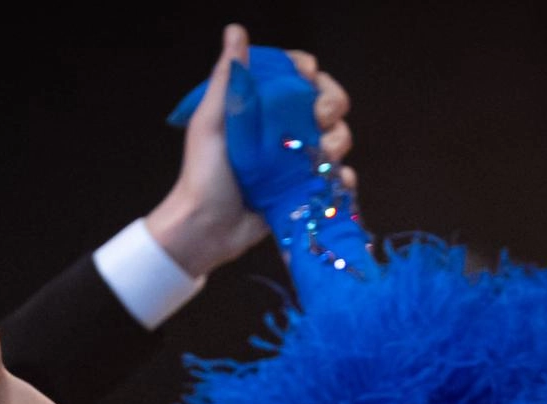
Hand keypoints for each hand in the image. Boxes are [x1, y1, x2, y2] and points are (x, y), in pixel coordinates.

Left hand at [147, 24, 357, 276]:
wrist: (207, 228)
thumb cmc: (203, 174)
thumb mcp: (211, 122)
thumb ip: (228, 79)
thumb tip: (236, 31)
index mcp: (261, 108)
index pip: (294, 77)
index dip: (307, 72)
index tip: (306, 75)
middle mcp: (283, 130)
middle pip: (325, 103)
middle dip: (332, 104)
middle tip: (320, 117)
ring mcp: (296, 160)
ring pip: (337, 137)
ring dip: (338, 140)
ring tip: (323, 155)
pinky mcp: (304, 189)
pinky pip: (336, 178)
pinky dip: (343, 177)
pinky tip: (337, 179)